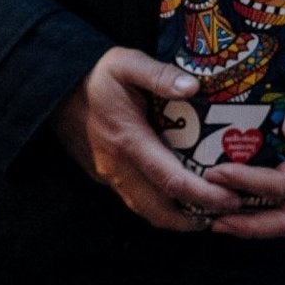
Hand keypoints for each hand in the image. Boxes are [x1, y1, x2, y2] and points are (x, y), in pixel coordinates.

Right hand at [53, 47, 245, 231]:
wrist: (53, 87)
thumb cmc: (95, 74)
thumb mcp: (127, 64)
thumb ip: (159, 74)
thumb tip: (192, 86)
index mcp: (130, 142)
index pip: (174, 183)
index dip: (205, 196)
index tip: (231, 197)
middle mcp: (119, 167)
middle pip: (160, 211)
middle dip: (193, 220)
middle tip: (224, 212)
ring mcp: (108, 175)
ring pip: (144, 209)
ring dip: (174, 216)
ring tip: (203, 209)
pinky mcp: (101, 175)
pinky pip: (133, 199)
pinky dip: (157, 204)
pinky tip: (172, 192)